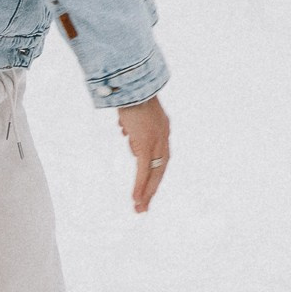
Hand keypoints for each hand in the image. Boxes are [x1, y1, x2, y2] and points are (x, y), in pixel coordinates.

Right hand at [117, 95, 170, 213]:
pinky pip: (144, 169)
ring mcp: (157, 140)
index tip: (148, 189)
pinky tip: (136, 198)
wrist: (131, 84)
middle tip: (144, 208)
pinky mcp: (147, 142)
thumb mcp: (134, 112)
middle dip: (152, 189)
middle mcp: (163, 136)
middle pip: (161, 168)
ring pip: (154, 172)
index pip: (161, 157)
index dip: (155, 174)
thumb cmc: (129, 95)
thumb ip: (134, 124)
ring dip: (146, 192)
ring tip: (139, 207)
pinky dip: (141, 185)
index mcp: (162, 129)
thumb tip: (126, 131)